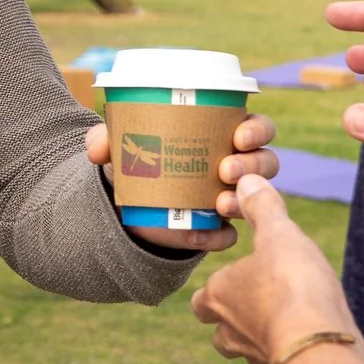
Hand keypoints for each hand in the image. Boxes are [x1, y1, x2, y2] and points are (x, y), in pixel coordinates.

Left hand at [85, 112, 280, 253]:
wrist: (127, 200)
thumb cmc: (139, 156)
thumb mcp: (122, 143)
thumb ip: (107, 138)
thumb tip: (97, 148)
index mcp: (224, 134)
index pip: (258, 128)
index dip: (258, 129)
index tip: (241, 134)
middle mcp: (236, 166)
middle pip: (265, 162)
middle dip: (253, 165)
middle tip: (226, 168)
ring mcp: (229, 198)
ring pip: (256, 199)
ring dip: (242, 200)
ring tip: (220, 202)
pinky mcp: (216, 228)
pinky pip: (228, 236)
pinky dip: (217, 236)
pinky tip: (198, 233)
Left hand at [193, 177, 358, 363]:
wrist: (319, 346)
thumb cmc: (292, 286)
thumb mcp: (279, 235)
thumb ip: (263, 209)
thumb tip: (248, 180)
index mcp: (218, 297)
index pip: (201, 301)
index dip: (214, 292)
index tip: (233, 280)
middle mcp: (230, 332)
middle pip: (220, 333)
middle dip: (234, 321)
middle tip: (260, 304)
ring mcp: (256, 358)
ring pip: (249, 351)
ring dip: (262, 338)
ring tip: (286, 322)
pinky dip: (289, 353)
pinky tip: (310, 340)